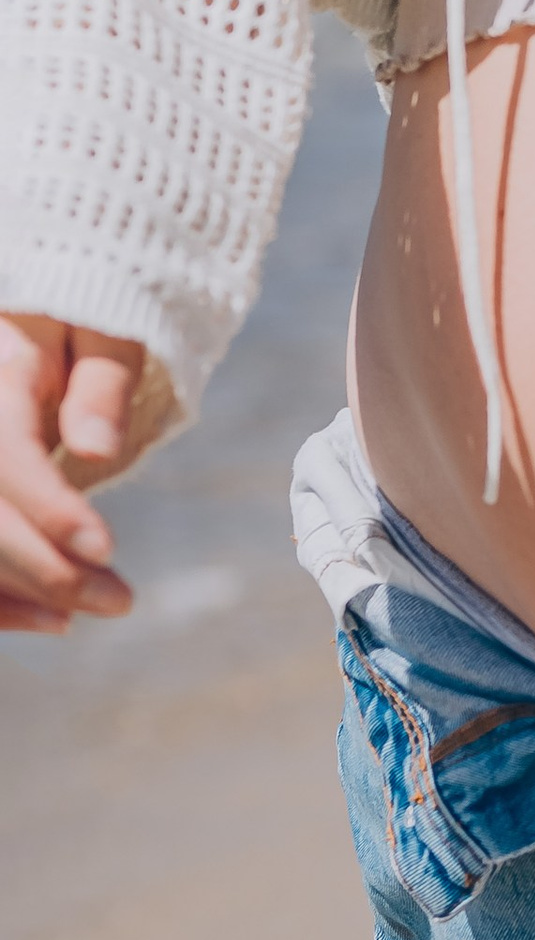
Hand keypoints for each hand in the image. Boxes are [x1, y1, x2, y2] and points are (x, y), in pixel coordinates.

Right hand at [0, 315, 148, 632]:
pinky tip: (53, 619)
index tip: (106, 549)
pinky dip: (1, 600)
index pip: (7, 456)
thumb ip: (101, 382)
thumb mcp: (105, 329)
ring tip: (101, 605)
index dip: (50, 508)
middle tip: (118, 600)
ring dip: (25, 592)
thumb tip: (97, 448)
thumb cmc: (81, 321)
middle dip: (46, 569)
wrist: (39, 323)